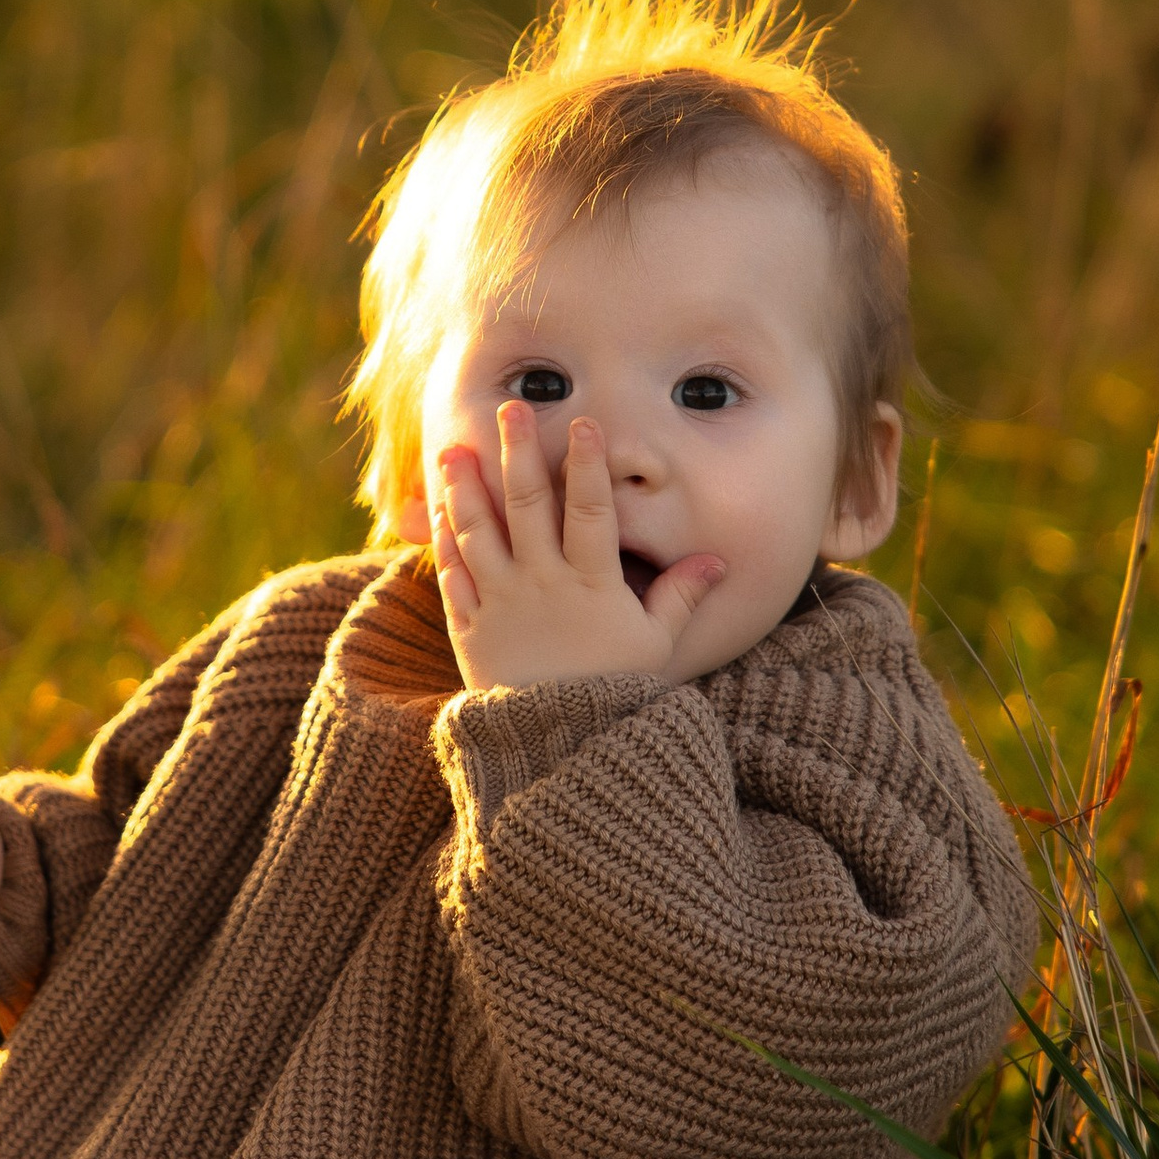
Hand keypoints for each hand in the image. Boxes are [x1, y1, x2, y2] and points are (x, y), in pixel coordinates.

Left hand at [431, 408, 723, 689]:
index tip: (583, 422)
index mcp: (591, 584)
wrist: (559, 750)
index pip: (591, 510)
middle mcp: (540, 585)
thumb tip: (718, 560)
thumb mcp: (657, 646)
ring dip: (465, 486)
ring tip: (454, 447)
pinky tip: (441, 508)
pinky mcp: (468, 629)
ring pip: (479, 532)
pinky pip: (453, 574)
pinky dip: (445, 539)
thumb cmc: (615, 695)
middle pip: (527, 506)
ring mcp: (499, 605)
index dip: (587, 464)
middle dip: (517, 452)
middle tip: (509, 407)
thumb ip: (681, 597)